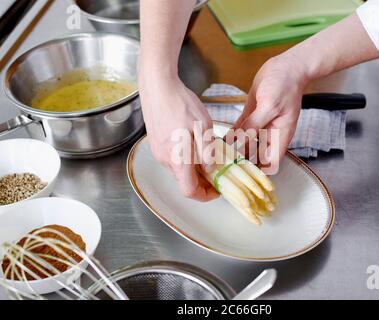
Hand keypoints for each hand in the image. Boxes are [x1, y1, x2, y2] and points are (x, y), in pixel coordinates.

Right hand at [140, 76, 218, 201]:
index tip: (217, 188)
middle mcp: (165, 160)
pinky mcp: (156, 143)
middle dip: (202, 181)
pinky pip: (172, 158)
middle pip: (184, 182)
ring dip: (194, 169)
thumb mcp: (204, 128)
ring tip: (208, 154)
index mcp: (177, 160)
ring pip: (179, 170)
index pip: (189, 191)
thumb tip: (211, 169)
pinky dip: (185, 159)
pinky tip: (194, 143)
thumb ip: (208, 153)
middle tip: (218, 170)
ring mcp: (158, 152)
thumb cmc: (180, 104)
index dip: (204, 195)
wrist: (158, 86)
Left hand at [232, 51, 307, 173]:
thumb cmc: (285, 85)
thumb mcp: (270, 106)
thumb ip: (254, 125)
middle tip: (225, 166)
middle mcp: (271, 133)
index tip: (244, 175)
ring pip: (246, 143)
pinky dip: (231, 134)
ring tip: (219, 155)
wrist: (286, 66)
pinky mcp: (252, 114)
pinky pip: (240, 128)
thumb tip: (239, 141)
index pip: (271, 163)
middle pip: (256, 155)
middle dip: (243, 162)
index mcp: (280, 135)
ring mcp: (261, 124)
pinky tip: (220, 139)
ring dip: (235, 148)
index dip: (260, 171)